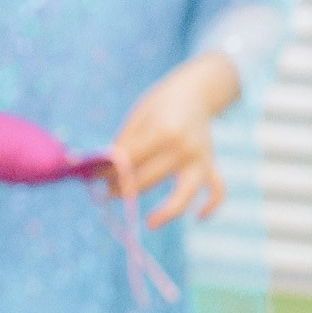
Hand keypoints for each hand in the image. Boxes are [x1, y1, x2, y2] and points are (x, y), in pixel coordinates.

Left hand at [108, 52, 240, 228]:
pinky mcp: (211, 165)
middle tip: (107, 191)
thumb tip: (102, 172)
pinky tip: (198, 217)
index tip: (94, 178)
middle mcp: (185, 148)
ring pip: (184, 194)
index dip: (108, 172)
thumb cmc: (161, 105)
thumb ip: (124, 145)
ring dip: (166, 212)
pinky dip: (212, 205)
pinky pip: (218, 190)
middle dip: (123, 189)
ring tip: (150, 222)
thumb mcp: (139, 117)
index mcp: (164, 131)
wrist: (198, 89)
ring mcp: (201, 158)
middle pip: (149, 180)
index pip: (129, 161)